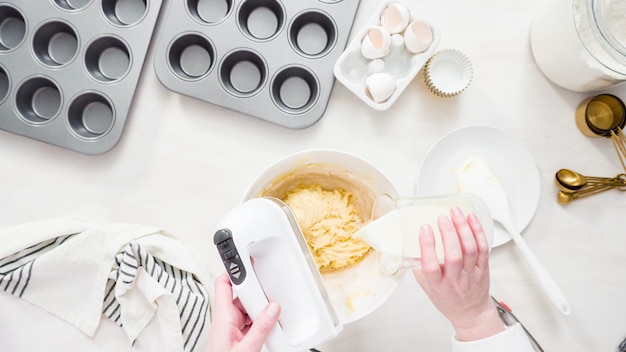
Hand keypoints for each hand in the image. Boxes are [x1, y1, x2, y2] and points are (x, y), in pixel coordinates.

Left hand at [208, 272, 280, 351]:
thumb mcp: (247, 348)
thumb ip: (261, 328)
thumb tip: (273, 309)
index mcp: (222, 319)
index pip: (224, 285)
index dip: (235, 271)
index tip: (250, 264)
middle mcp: (224, 321)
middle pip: (241, 298)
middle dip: (256, 297)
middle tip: (270, 301)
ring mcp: (230, 329)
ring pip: (246, 310)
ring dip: (259, 311)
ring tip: (271, 318)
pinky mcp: (236, 336)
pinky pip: (248, 322)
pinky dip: (259, 322)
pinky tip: (267, 327)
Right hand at [412, 207, 503, 340]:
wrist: (470, 312)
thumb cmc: (447, 299)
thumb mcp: (427, 287)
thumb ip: (419, 267)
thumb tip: (410, 245)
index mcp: (437, 285)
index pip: (431, 266)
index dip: (427, 246)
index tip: (425, 229)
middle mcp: (454, 280)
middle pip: (453, 255)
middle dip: (448, 233)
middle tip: (442, 218)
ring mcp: (470, 275)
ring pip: (470, 249)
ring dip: (463, 228)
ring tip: (456, 213)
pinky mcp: (483, 269)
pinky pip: (483, 249)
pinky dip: (478, 232)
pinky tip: (471, 220)